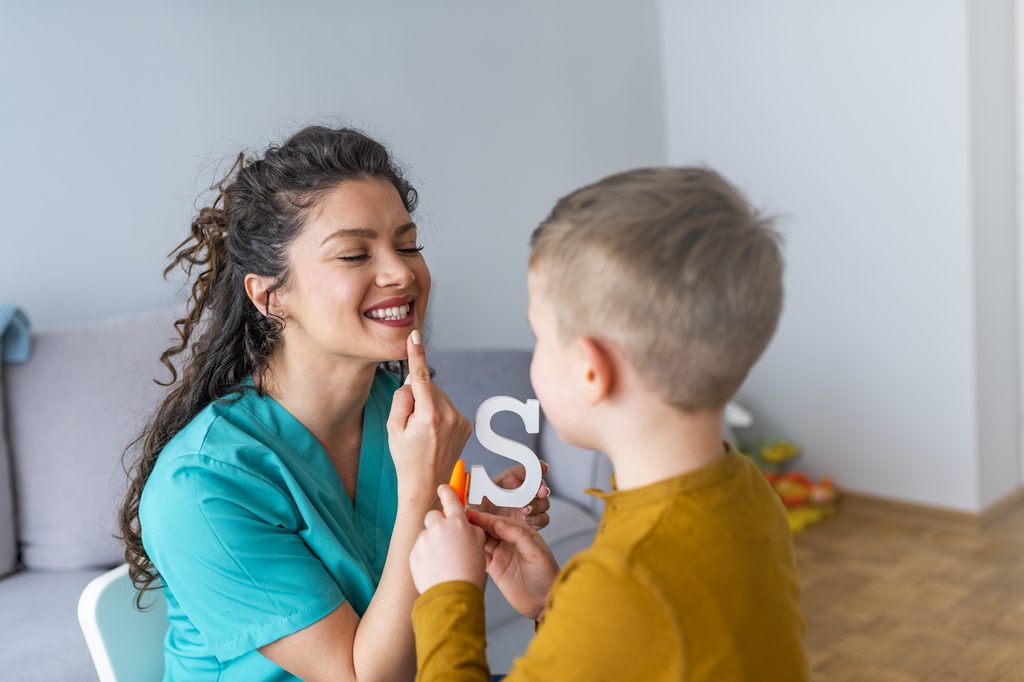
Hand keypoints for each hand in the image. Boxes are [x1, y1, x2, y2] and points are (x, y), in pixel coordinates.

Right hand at [387, 332, 472, 499]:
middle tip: (410, 421)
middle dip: (418, 395)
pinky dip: (439, 413)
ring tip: (423, 431)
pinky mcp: (466, 425)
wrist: (426, 485)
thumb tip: (414, 380)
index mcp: (429, 416)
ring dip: (429, 405)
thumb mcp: (393, 427)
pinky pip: (448, 407)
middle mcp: (449, 416)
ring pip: (440, 396)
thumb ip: (402, 398)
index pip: (422, 377)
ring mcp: (461, 421)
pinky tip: (434, 433)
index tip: (414, 336)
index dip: (417, 355)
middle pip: (430, 387)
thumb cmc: (405, 457)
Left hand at [410, 485, 486, 593]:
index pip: (450, 497)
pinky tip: (435, 567)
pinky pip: (419, 548)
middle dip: (439, 524)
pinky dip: (425, 554)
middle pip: (434, 515)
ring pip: (426, 534)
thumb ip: (472, 528)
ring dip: (432, 541)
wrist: (451, 594)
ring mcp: (424, 540)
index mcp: (457, 522)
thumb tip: (466, 523)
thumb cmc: (468, 572)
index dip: (447, 491)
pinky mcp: (414, 553)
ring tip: (442, 560)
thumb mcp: (479, 545)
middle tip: (447, 539)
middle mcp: (438, 527)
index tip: (444, 488)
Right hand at [466, 510, 558, 619]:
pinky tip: (461, 549)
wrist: (544, 602)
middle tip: (456, 520)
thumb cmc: (546, 577)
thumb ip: (518, 536)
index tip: (470, 514)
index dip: (484, 518)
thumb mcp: (536, 553)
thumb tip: (498, 523)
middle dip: (473, 524)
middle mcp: (509, 541)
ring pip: (482, 541)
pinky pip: (480, 556)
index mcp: (521, 533)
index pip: (499, 522)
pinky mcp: (494, 568)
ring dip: (470, 537)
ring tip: (454, 532)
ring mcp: (501, 554)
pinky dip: (471, 551)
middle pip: (487, 529)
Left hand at [470, 461, 551, 530]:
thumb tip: (474, 474)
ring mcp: (528, 508)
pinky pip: (542, 519)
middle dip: (542, 487)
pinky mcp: (531, 523)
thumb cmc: (475, 511)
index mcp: (511, 481)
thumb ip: (477, 484)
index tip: (542, 468)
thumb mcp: (475, 494)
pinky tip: (527, 518)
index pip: (529, 471)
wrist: (478, 531)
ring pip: (543, 503)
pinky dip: (537, 518)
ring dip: (538, 504)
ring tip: (526, 509)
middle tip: (540, 491)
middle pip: (541, 486)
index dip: (538, 467)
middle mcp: (523, 493)